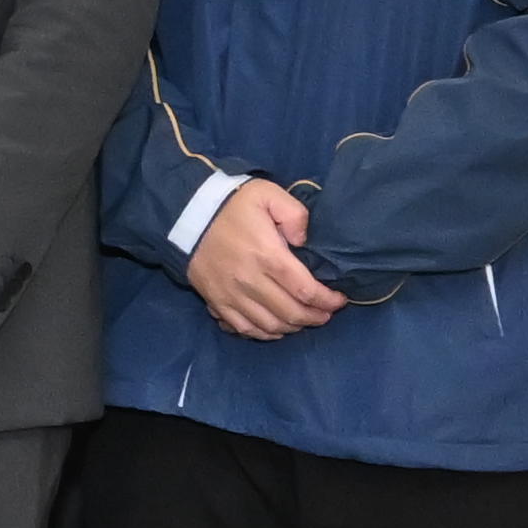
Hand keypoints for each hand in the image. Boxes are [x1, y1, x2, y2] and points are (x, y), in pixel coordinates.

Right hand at [183, 177, 342, 340]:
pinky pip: (245, 329)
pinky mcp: (218, 302)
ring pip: (270, 326)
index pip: (305, 289)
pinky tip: (278, 328)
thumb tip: (304, 241)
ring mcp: (232, 295)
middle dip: (315, 317)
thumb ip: (294, 214)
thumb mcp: (267, 194)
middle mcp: (251, 281)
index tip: (339, 300)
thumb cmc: (232, 205)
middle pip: (291, 313)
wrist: (187, 216)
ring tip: (305, 320)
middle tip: (326, 313)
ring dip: (293, 327)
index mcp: (268, 255)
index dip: (327, 300)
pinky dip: (266, 334)